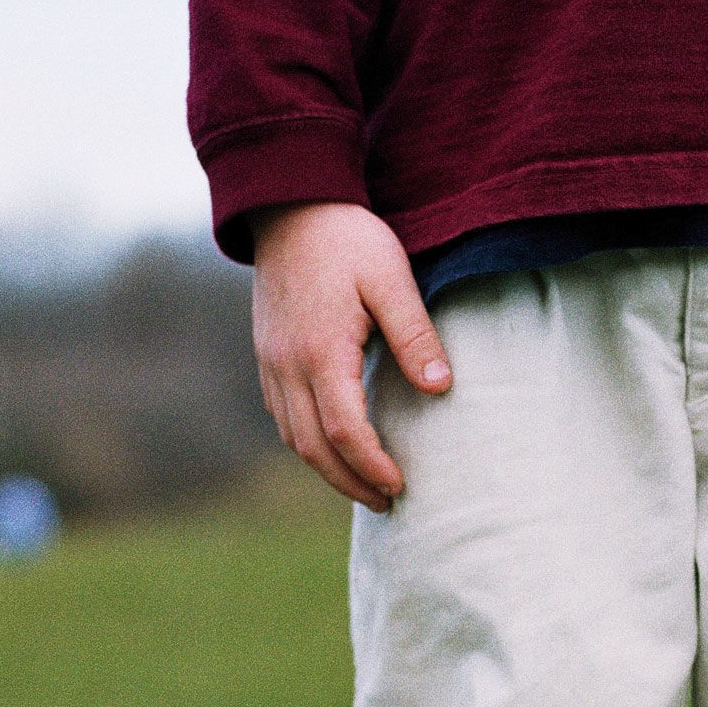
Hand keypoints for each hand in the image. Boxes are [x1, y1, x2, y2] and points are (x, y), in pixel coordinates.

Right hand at [250, 202, 450, 509]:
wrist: (289, 204)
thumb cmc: (347, 238)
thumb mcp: (392, 278)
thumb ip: (415, 336)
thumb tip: (440, 388)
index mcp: (320, 351)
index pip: (345, 431)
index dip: (372, 466)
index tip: (401, 486)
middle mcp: (287, 364)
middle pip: (313, 447)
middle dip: (349, 482)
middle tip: (387, 503)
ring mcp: (271, 361)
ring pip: (292, 436)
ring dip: (327, 468)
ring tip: (364, 486)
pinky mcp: (267, 354)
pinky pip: (282, 415)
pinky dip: (308, 442)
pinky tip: (334, 447)